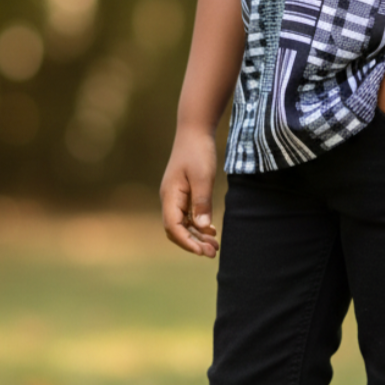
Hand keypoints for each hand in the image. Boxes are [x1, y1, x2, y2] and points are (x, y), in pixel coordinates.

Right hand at [160, 127, 218, 256]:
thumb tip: (201, 228)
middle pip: (176, 230)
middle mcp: (169, 199)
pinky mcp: (184, 193)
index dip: (187, 242)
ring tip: (215, 246)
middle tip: (213, 253)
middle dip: (193, 243)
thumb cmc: (198, 152)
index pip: (173, 227)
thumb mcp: (203, 177)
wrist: (194, 131)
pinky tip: (212, 230)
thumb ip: (202, 203)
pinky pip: (187, 215)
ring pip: (183, 224)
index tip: (203, 251)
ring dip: (197, 236)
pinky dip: (198, 225)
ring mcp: (175, 197)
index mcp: (170, 196)